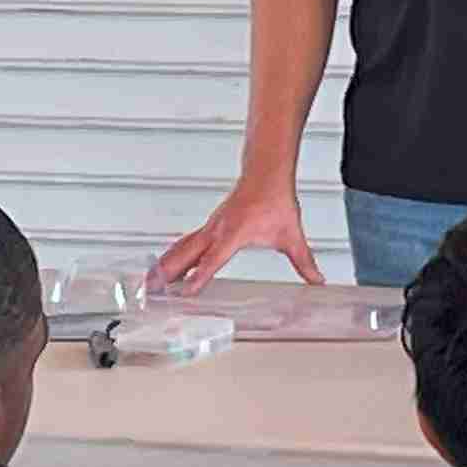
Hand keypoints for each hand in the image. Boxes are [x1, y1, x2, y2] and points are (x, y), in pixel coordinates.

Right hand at [155, 176, 323, 291]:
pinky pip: (185, 243)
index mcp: (234, 234)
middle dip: (167, 272)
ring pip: (181, 248)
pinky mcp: (209, 227)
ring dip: (164, 265)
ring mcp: (210, 228)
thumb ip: (304, 262)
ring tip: (148, 283)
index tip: (186, 291)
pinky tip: (164, 268)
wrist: (266, 174)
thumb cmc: (276, 201)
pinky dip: (172, 256)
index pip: (213, 259)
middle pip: (186, 254)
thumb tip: (317, 281)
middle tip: (151, 290)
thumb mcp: (292, 235)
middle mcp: (217, 230)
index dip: (199, 276)